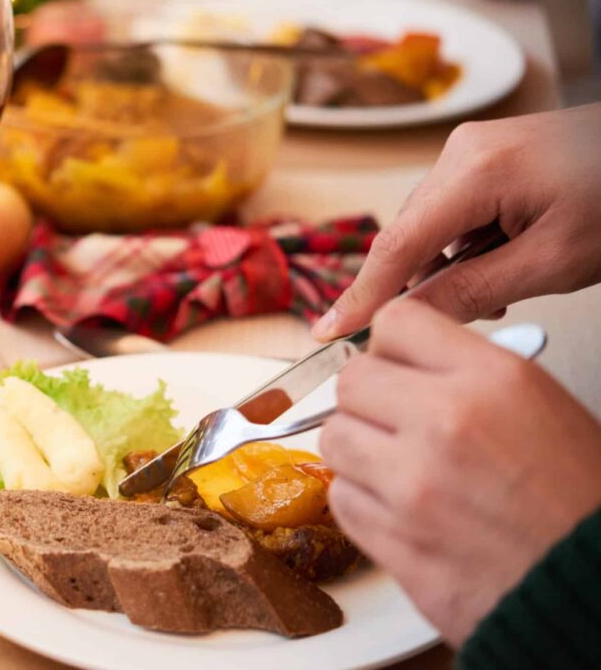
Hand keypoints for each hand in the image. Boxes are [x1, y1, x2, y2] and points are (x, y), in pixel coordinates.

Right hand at [313, 103, 600, 340]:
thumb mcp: (554, 262)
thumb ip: (472, 291)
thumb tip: (410, 318)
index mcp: (475, 171)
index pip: (397, 247)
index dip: (362, 296)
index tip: (331, 331)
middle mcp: (463, 151)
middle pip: (412, 236)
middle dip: (430, 282)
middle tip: (474, 314)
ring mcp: (475, 150)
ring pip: (434, 226)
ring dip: (456, 264)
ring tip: (512, 281)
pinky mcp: (489, 156)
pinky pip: (455, 210)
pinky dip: (471, 244)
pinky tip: (509, 256)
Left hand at [321, 299, 600, 644]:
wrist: (595, 588)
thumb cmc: (578, 498)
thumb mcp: (540, 404)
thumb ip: (465, 372)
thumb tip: (401, 360)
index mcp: (491, 381)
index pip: (395, 323)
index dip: (392, 346)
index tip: (397, 366)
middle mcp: (445, 425)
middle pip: (351, 380)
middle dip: (369, 398)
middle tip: (394, 420)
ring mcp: (413, 488)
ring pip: (335, 438)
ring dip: (359, 450)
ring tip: (399, 467)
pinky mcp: (394, 543)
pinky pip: (341, 499)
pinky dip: (362, 501)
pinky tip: (399, 508)